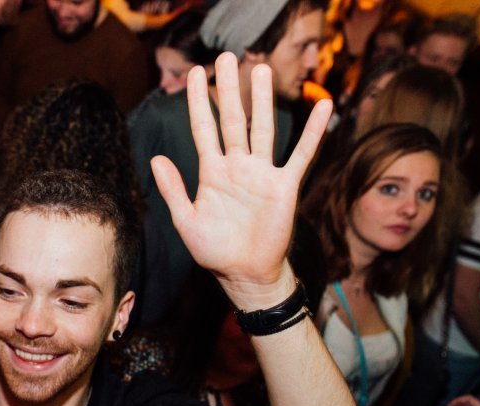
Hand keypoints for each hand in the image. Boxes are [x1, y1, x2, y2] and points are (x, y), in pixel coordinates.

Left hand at [152, 53, 331, 308]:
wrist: (244, 274)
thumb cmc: (214, 252)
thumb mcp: (186, 221)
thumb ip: (173, 189)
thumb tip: (156, 158)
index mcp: (212, 173)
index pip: (203, 129)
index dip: (197, 102)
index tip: (193, 74)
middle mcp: (237, 167)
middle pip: (232, 120)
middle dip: (228, 89)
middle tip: (226, 57)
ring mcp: (262, 174)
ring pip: (263, 128)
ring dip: (262, 100)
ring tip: (260, 68)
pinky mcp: (284, 186)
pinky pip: (302, 154)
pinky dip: (313, 131)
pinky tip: (323, 106)